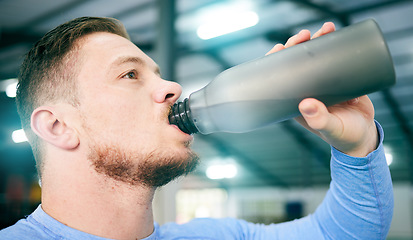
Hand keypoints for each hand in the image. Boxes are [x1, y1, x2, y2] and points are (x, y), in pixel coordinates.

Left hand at [266, 22, 377, 156]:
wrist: (364, 136)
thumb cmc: (344, 136)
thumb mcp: (331, 128)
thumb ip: (320, 120)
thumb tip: (306, 104)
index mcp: (295, 100)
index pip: (280, 77)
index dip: (276, 61)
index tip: (279, 48)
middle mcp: (306, 90)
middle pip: (296, 62)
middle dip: (297, 45)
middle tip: (304, 36)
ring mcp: (322, 83)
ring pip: (314, 58)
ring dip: (317, 42)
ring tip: (325, 30)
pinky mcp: (339, 79)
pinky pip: (334, 59)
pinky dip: (334, 46)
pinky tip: (335, 34)